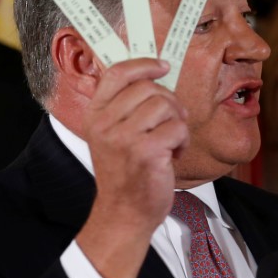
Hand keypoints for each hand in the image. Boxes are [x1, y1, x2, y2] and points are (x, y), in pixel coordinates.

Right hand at [77, 58, 188, 277]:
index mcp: (95, 115)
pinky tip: (173, 154)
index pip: (117, 73)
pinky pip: (177, 128)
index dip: (143, 64)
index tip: (162, 66)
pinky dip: (182, 140)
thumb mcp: (112, 136)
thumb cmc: (125, 173)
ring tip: (169, 141)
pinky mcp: (146, 152)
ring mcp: (124, 138)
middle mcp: (105, 124)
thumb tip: (154, 75)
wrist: (124, 213)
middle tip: (170, 122)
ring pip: (165, 104)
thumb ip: (124, 107)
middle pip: (149, 87)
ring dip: (176, 122)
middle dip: (169, 102)